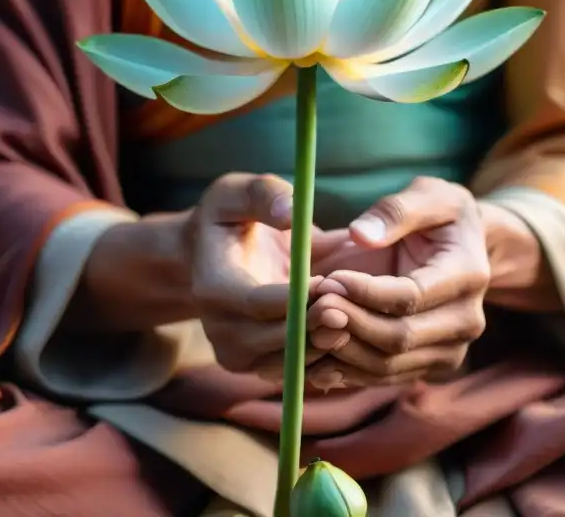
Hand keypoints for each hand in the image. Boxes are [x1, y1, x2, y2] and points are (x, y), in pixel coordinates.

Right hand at [188, 173, 335, 376]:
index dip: (297, 297)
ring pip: (292, 363)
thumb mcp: (238, 192)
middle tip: (354, 305)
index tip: (330, 282)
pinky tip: (348, 332)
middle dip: (317, 325)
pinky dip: (325, 356)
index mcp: (213, 287)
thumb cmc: (228, 217)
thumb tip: (292, 213)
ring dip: (325, 343)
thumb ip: (265, 195)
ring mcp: (237, 354)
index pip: (257, 304)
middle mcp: (220, 330)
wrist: (209, 256)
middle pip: (276, 341)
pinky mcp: (257, 366)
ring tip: (355, 315)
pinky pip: (299, 372)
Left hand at [306, 177, 490, 387]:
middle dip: (350, 324)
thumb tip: (360, 234)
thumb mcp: (426, 194)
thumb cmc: (440, 214)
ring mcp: (450, 349)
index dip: (366, 292)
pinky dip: (347, 370)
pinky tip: (315, 354)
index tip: (329, 279)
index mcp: (467, 274)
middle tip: (312, 304)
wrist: (465, 247)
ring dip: (343, 351)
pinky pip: (383, 377)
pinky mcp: (430, 366)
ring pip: (388, 365)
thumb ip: (394, 211)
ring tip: (308, 327)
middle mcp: (466, 320)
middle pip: (399, 338)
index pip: (410, 296)